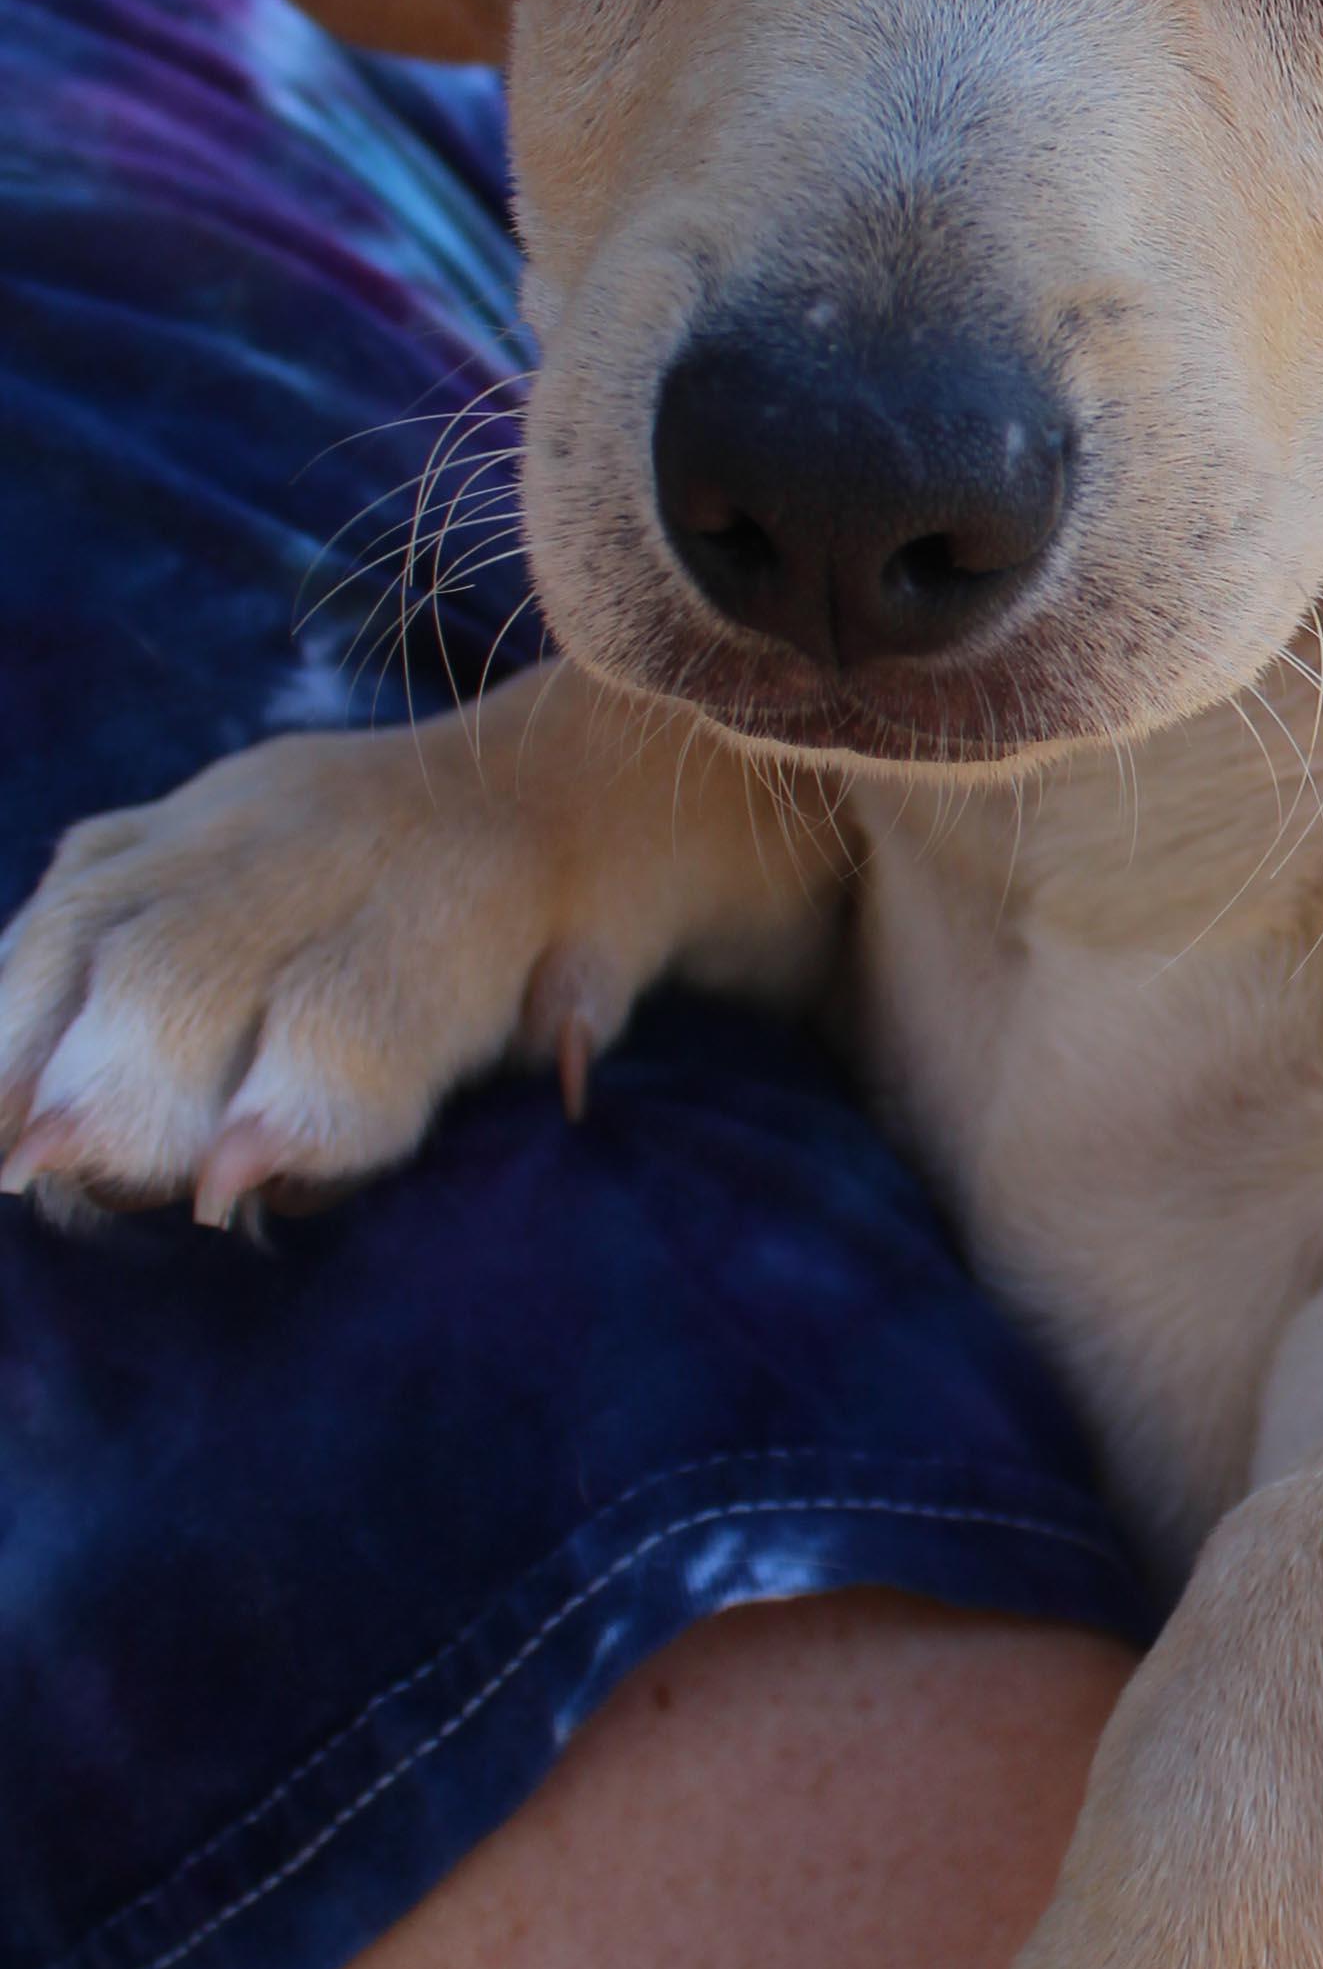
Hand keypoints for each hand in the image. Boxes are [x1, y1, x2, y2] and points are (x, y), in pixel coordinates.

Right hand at [0, 712, 596, 1216]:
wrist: (539, 776)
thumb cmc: (578, 916)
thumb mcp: (616, 958)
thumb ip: (579, 1012)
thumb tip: (565, 1067)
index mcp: (453, 885)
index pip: (347, 1010)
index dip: (286, 1109)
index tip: (225, 1192)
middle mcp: (321, 837)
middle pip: (176, 969)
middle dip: (122, 1094)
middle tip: (88, 1189)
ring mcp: (223, 818)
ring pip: (87, 925)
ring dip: (26, 1049)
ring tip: (6, 1160)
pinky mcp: (159, 821)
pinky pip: (61, 900)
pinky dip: (13, 997)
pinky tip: (1, 1092)